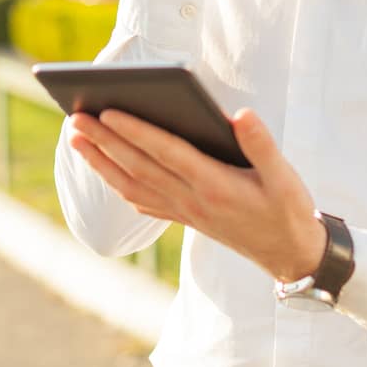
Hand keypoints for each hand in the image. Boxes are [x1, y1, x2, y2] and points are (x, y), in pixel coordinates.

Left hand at [67, 105, 325, 282]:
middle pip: (138, 166)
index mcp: (215, 185)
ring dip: (101, 162)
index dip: (135, 132)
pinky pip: (142, 202)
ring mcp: (185, 213)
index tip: (108, 111)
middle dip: (104, 141)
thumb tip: (240, 114)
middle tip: (75, 117)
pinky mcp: (185, 219)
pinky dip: (118, 184)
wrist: (291, 255)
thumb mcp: (285, 177)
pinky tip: (105, 171)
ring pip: (132, 185)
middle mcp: (193, 200)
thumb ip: (261, 144)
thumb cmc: (288, 210)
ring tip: (76, 139)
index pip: (166, 152)